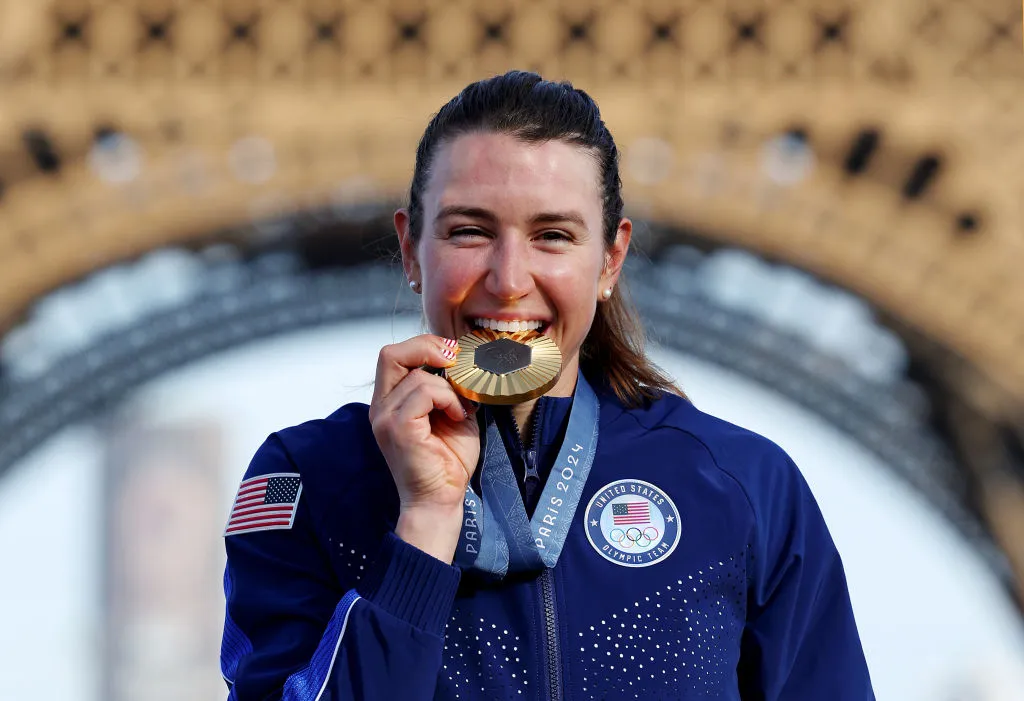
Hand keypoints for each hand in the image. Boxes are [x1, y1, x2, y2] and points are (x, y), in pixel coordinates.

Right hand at [368, 335, 479, 560]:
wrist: (442, 499)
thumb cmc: (447, 462)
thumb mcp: (450, 413)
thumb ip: (446, 388)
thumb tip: (459, 362)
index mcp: (390, 402)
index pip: (393, 356)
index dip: (423, 346)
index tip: (451, 355)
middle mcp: (381, 407)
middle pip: (390, 354)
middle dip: (427, 348)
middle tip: (454, 361)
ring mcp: (385, 417)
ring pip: (418, 376)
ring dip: (449, 389)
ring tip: (459, 411)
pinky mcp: (397, 427)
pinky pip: (424, 392)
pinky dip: (447, 399)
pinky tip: (456, 416)